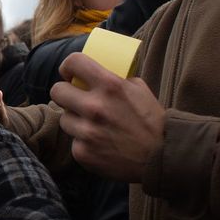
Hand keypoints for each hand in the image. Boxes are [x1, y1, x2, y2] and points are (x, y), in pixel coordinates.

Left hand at [49, 52, 164, 182]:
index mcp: (110, 86)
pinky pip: (73, 141)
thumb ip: (115, 78)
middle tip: (74, 98)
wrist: (162, 157)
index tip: (69, 72)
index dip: (68, 66)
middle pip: (57, 91)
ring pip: (64, 119)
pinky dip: (83, 142)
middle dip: (65, 93)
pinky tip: (98, 143)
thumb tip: (95, 72)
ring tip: (92, 125)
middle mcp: (95, 107)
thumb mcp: (139, 89)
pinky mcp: (83, 153)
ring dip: (75, 120)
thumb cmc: (151, 121)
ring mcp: (87, 132)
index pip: (74, 62)